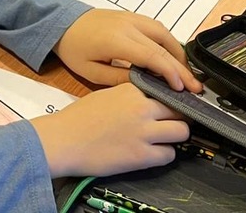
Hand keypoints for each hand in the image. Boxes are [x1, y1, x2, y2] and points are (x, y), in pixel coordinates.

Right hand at [30, 83, 189, 177]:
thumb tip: (147, 102)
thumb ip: (129, 96)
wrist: (63, 140)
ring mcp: (144, 132)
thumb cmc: (78, 119)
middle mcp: (142, 108)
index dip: (170, 99)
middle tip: (171, 123)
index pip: (165, 89)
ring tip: (165, 139)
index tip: (171, 105)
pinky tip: (153, 153)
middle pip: (179, 109)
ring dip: (176, 136)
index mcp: (131, 90)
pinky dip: (164, 155)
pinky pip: (169, 155)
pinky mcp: (142, 156)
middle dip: (178, 117)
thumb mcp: (106, 95)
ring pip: (181, 132)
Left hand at [53, 8, 200, 92]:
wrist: (63, 22)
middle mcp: (129, 26)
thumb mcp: (91, 72)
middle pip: (163, 46)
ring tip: (187, 75)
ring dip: (178, 53)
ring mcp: (132, 18)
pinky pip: (157, 27)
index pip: (152, 56)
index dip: (170, 72)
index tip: (182, 89)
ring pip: (164, 33)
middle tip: (196, 87)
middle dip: (181, 68)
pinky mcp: (133, 16)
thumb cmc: (75, 50)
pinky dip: (169, 42)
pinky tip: (173, 58)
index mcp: (117, 41)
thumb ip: (119, 79)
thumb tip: (145, 87)